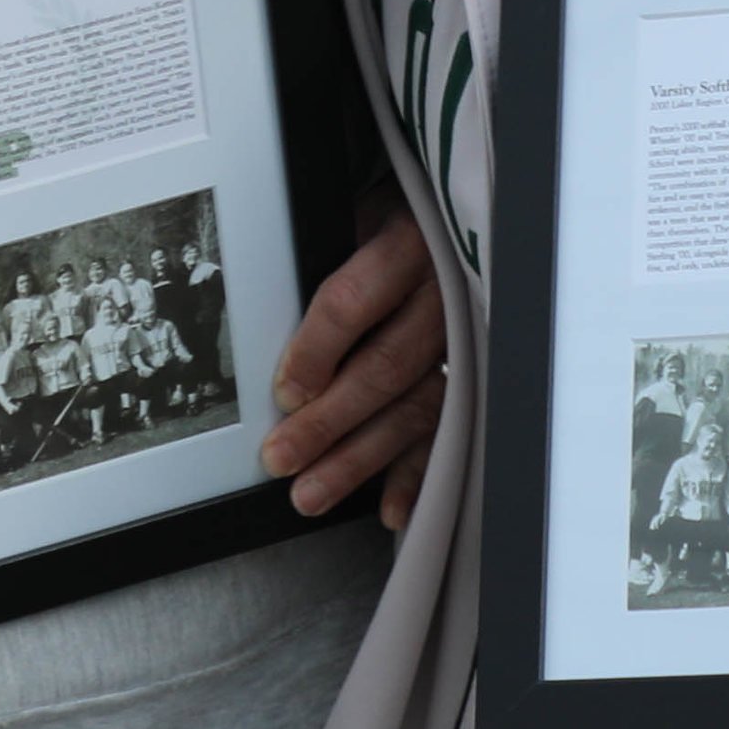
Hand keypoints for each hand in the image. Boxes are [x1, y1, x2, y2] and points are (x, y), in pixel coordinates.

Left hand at [263, 210, 445, 525]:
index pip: (353, 303)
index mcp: (404, 244)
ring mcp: (459, 340)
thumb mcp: (352, 220)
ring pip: (411, 407)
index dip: (316, 351)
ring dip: (360, 457)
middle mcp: (440, 295)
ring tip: (313, 492)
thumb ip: (320, 263)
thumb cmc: (384, 226)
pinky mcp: (467, 374)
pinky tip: (390, 507)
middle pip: (383, 368)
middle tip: (282, 458)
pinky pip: (445, 430)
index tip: (284, 392)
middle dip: (328, 421)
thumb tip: (261, 318)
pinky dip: (416, 474)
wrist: (444, 224)